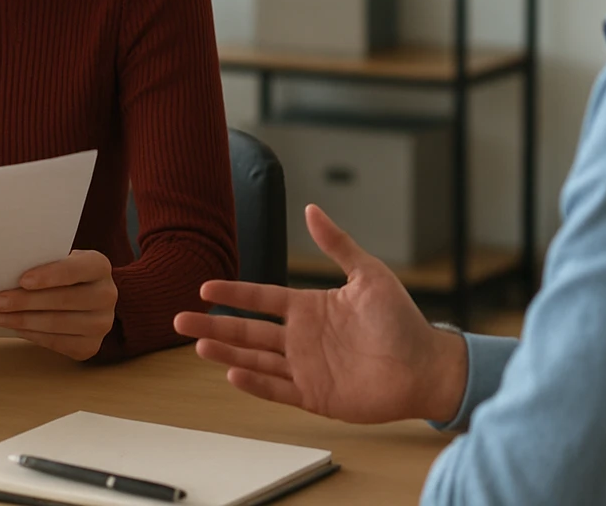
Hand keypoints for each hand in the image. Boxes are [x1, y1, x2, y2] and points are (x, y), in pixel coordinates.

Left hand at [0, 249, 117, 360]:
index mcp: (99, 266)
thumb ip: (42, 263)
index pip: (76, 270)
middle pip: (65, 300)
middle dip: (27, 301)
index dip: (49, 276)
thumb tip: (7, 273)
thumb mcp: (59, 260)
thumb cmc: (64, 275)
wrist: (87, 297)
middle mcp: (107, 294)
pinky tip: (16, 328)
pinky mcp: (91, 346)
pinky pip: (57, 343)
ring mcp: (102, 323)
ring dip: (23, 321)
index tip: (22, 280)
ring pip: (58, 324)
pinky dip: (33, 335)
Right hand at [174, 204, 467, 424]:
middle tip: (180, 320)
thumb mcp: (368, 273)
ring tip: (197, 345)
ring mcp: (306, 367)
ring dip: (226, 353)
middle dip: (214, 325)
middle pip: (248, 331)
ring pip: (255, 359)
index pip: (261, 298)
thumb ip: (337, 244)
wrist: (425, 364)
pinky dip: (255, 383)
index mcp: (310, 308)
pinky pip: (277, 388)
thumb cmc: (402, 319)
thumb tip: (312, 209)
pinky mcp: (315, 395)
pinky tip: (232, 375)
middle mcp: (302, 338)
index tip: (205, 288)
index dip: (233, 294)